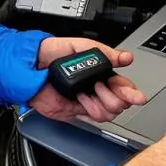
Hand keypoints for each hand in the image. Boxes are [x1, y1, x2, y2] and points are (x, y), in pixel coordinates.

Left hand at [29, 37, 146, 122]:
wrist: (29, 67)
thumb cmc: (49, 53)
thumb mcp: (81, 47)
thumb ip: (105, 53)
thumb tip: (126, 57)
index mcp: (99, 71)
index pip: (122, 85)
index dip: (131, 91)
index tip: (136, 95)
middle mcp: (95, 87)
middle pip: (120, 101)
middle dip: (115, 95)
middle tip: (101, 85)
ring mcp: (87, 101)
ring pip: (110, 112)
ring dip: (101, 101)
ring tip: (88, 90)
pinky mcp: (76, 111)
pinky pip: (94, 118)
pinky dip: (91, 109)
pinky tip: (82, 99)